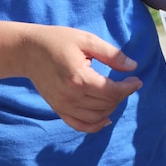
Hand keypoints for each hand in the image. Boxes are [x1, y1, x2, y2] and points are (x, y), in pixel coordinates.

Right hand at [21, 25, 142, 132]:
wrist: (28, 51)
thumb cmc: (59, 41)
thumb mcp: (87, 40)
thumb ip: (111, 55)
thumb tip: (133, 67)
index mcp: (79, 78)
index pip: (112, 91)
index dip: (129, 87)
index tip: (137, 80)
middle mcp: (71, 96)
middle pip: (106, 104)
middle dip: (122, 95)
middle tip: (128, 83)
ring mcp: (63, 105)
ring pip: (96, 117)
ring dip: (111, 108)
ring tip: (116, 94)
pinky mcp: (57, 109)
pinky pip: (79, 125)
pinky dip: (95, 126)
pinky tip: (106, 118)